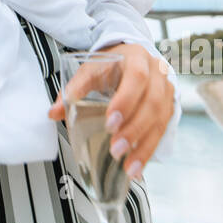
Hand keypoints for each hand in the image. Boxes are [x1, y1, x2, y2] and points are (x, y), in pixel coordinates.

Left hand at [47, 42, 174, 181]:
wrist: (131, 56)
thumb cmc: (111, 64)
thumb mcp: (90, 70)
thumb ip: (74, 90)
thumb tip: (54, 112)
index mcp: (137, 58)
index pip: (137, 78)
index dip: (126, 101)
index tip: (110, 123)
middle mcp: (157, 73)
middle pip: (152, 102)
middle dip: (134, 129)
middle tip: (116, 149)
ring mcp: (166, 90)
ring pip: (161, 120)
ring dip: (144, 146)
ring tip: (128, 166)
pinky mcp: (169, 107)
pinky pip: (162, 131)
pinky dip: (149, 150)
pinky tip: (137, 166)